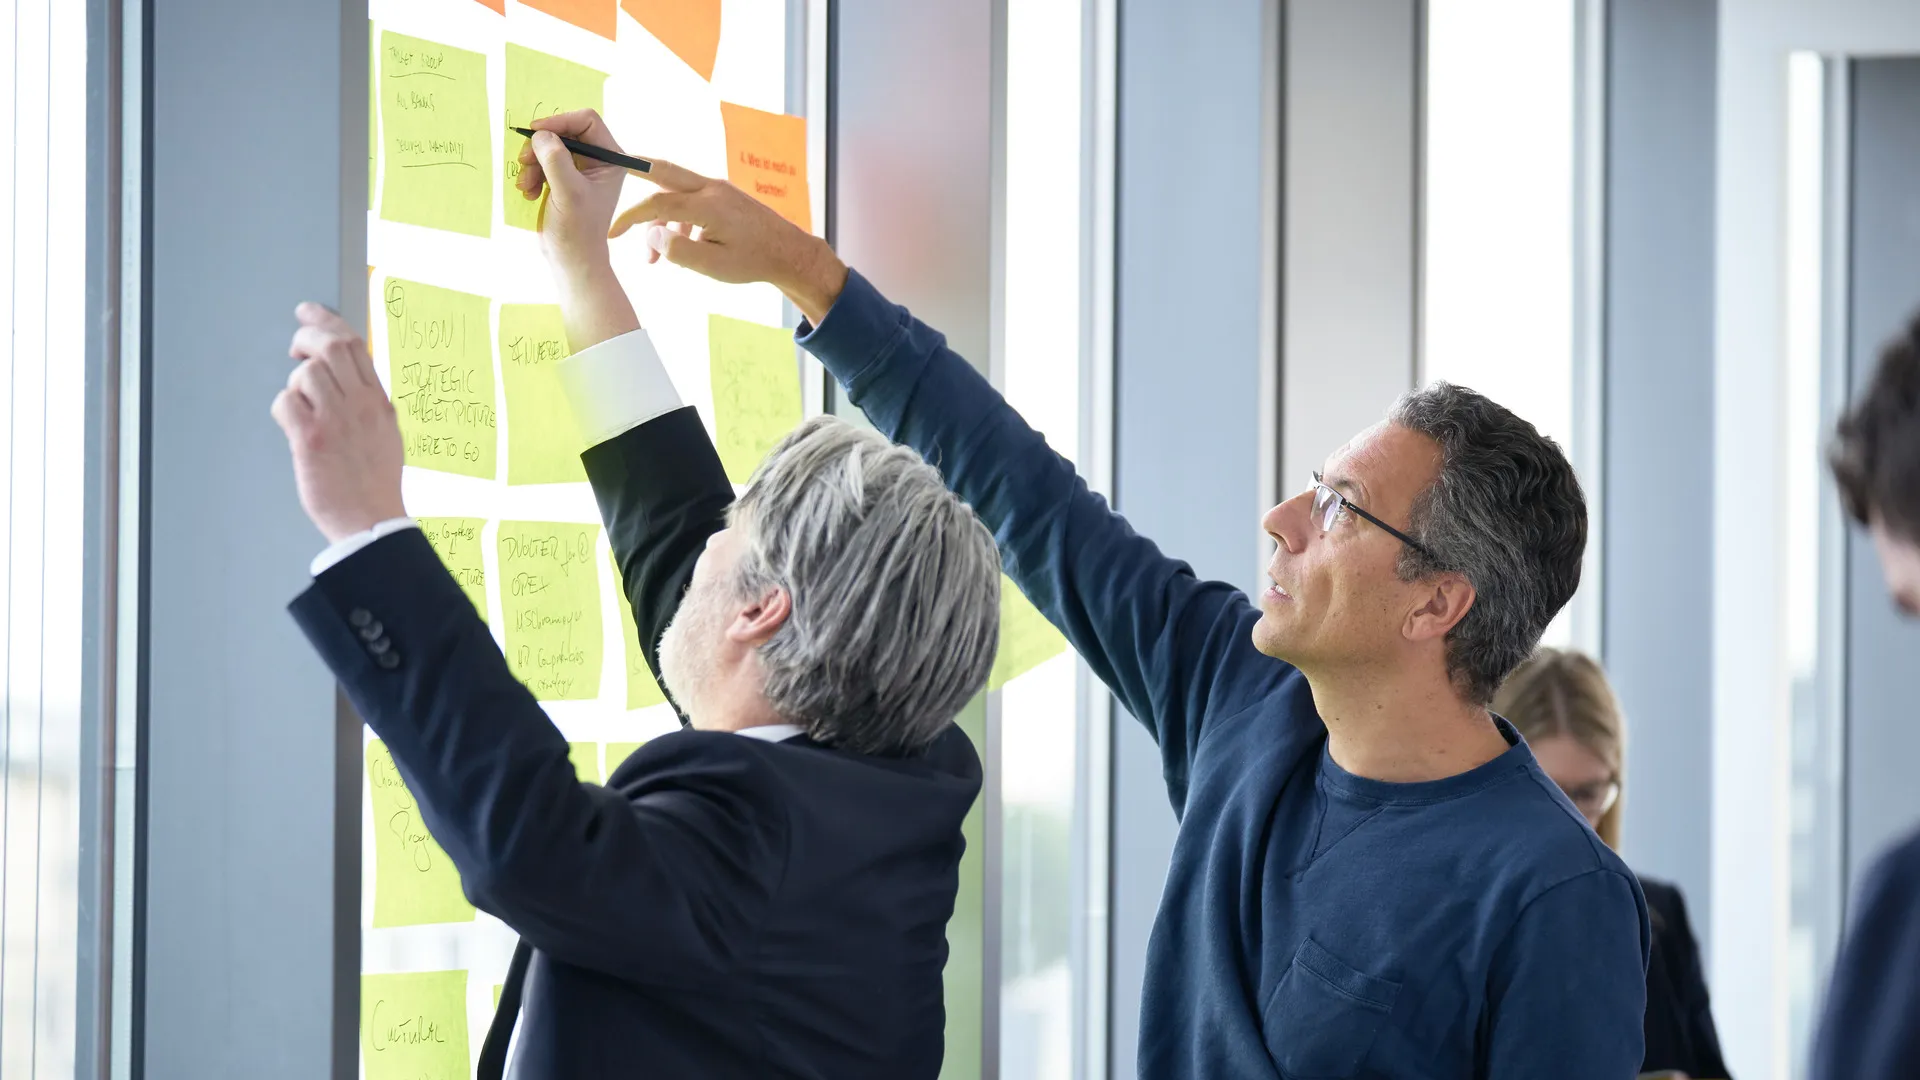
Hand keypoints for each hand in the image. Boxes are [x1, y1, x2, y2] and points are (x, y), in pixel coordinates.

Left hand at [272, 304, 406, 543]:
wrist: (372, 522)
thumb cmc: (375, 484)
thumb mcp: (386, 435)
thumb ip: (368, 405)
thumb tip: (350, 381)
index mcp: (379, 402)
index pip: (356, 345)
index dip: (328, 322)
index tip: (310, 312)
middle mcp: (361, 406)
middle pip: (331, 347)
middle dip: (306, 337)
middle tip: (294, 346)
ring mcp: (337, 421)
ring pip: (307, 373)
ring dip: (296, 383)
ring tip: (302, 406)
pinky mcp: (312, 440)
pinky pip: (286, 402)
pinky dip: (283, 408)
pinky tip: (293, 425)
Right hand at [515, 109, 632, 282]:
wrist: (570, 259)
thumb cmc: (577, 231)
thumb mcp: (568, 193)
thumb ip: (556, 160)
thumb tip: (541, 134)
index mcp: (611, 159)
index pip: (587, 121)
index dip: (560, 121)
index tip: (536, 131)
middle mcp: (598, 159)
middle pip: (564, 131)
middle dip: (541, 146)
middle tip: (524, 161)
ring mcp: (579, 168)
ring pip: (549, 146)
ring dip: (532, 163)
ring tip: (526, 186)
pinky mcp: (563, 178)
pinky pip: (542, 161)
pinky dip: (531, 174)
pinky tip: (529, 192)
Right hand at [609, 160, 848, 323]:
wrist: (788, 252)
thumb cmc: (753, 261)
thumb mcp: (712, 265)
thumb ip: (678, 251)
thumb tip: (651, 236)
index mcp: (706, 205)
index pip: (656, 205)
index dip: (629, 218)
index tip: (612, 234)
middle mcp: (711, 188)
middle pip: (662, 170)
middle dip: (634, 168)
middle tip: (611, 163)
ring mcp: (718, 188)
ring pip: (675, 190)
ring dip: (659, 216)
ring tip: (655, 257)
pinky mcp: (723, 195)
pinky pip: (690, 198)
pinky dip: (677, 217)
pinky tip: (680, 246)